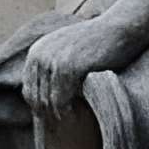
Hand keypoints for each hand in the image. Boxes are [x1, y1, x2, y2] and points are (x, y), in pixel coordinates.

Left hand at [22, 14, 141, 117]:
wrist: (119, 27)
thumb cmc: (98, 44)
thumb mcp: (66, 51)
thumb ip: (52, 68)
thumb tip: (42, 105)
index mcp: (37, 51)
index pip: (29, 90)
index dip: (41, 107)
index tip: (57, 117)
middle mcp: (40, 54)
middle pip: (36, 98)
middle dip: (49, 114)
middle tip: (67, 121)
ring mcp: (52, 60)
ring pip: (46, 102)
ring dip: (59, 115)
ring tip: (74, 119)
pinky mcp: (67, 67)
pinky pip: (60, 101)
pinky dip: (68, 111)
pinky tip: (79, 113)